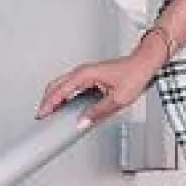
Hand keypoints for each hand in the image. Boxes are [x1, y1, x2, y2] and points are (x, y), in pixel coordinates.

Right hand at [35, 53, 150, 124]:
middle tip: (41, 115)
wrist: (144, 64)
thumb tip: (83, 122)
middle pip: (56, 85)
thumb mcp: (117, 99)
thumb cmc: (134, 75)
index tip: (42, 114)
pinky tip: (65, 105)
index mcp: (85, 74)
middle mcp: (83, 71)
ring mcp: (86, 73)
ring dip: (54, 97)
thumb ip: (98, 112)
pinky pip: (71, 86)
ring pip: (62, 84)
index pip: (61, 90)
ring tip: (50, 112)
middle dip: (46, 100)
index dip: (49, 104)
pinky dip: (63, 95)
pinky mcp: (90, 76)